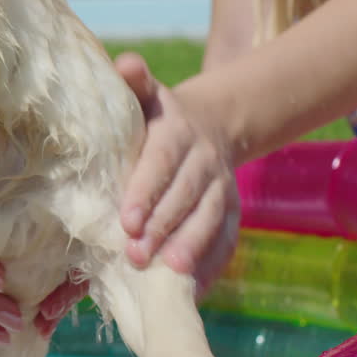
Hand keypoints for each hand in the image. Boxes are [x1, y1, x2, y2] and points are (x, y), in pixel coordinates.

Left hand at [114, 52, 239, 290]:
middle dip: (163, 229)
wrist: (212, 124)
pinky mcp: (231, 213)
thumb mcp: (145, 93)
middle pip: (185, 198)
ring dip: (190, 250)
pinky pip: (226, 242)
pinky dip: (211, 268)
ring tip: (169, 277)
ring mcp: (222, 189)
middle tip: (136, 256)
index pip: (161, 163)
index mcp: (177, 132)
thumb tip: (125, 63)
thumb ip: (133, 80)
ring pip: (209, 221)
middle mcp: (205, 161)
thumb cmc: (157, 115)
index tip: (127, 221)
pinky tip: (192, 293)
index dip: (146, 192)